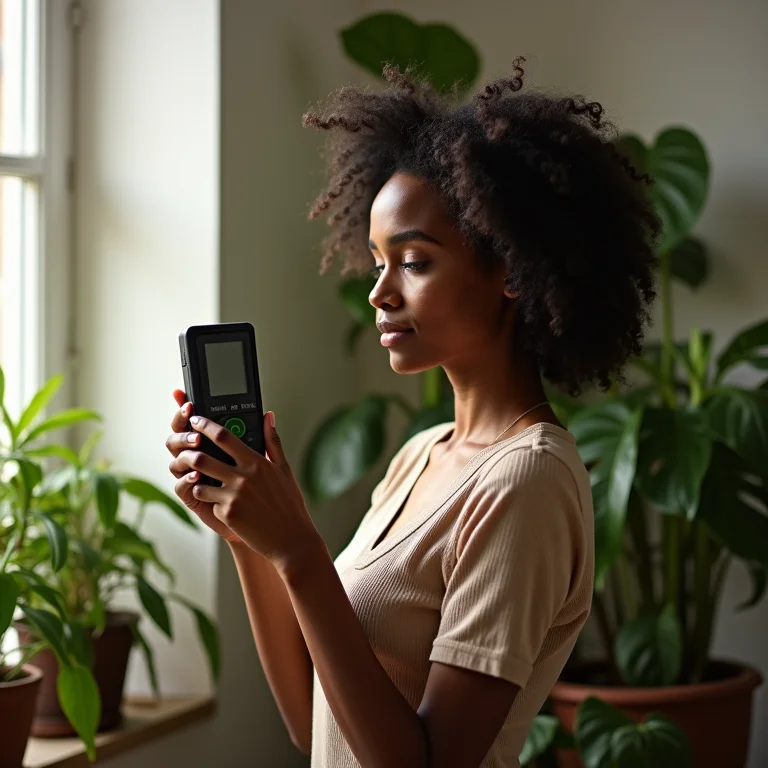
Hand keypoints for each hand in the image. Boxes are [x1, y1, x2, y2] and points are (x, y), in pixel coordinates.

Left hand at [171, 404, 323, 568]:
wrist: (291, 539)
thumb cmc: (290, 504)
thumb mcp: (284, 470)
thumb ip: (272, 441)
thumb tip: (268, 416)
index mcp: (256, 463)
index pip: (224, 437)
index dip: (205, 426)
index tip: (195, 420)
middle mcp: (243, 477)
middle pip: (203, 457)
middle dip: (190, 452)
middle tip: (186, 449)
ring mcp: (233, 497)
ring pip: (199, 481)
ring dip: (197, 479)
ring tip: (202, 480)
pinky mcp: (227, 514)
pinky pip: (209, 503)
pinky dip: (211, 502)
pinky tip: (223, 506)